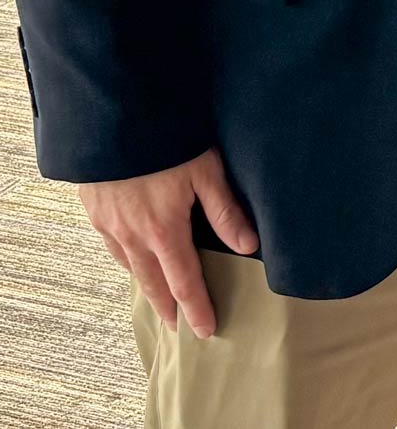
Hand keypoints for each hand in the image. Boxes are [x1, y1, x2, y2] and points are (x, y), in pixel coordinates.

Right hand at [79, 147, 256, 338]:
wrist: (115, 117)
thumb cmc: (167, 139)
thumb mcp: (205, 170)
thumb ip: (225, 210)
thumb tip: (248, 246)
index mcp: (164, 231)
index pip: (184, 282)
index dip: (196, 309)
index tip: (205, 331)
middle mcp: (133, 236)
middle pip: (153, 284)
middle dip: (168, 308)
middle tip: (178, 327)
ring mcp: (110, 225)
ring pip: (131, 268)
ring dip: (146, 286)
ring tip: (159, 299)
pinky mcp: (95, 210)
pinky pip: (112, 248)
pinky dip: (126, 261)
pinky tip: (132, 259)